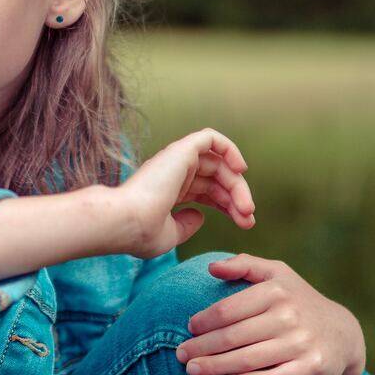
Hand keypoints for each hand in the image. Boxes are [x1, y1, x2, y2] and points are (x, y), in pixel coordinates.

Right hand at [116, 128, 255, 259]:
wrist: (126, 222)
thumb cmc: (140, 233)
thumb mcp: (169, 235)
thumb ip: (185, 225)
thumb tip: (200, 216)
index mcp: (168, 191)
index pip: (206, 191)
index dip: (228, 206)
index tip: (244, 224)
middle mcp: (172, 173)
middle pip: (216, 179)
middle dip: (237, 198)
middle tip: (249, 219)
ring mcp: (176, 160)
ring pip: (218, 163)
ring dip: (237, 184)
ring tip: (247, 208)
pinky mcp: (181, 150)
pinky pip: (210, 139)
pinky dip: (229, 148)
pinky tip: (241, 170)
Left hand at [174, 253, 364, 374]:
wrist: (343, 334)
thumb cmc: (298, 301)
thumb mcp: (277, 274)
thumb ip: (244, 265)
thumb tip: (212, 268)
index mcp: (276, 290)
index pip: (228, 309)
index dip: (203, 321)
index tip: (189, 329)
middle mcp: (289, 315)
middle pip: (233, 336)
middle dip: (201, 348)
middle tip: (180, 356)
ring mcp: (301, 343)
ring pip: (248, 359)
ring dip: (215, 367)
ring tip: (193, 371)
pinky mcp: (312, 367)